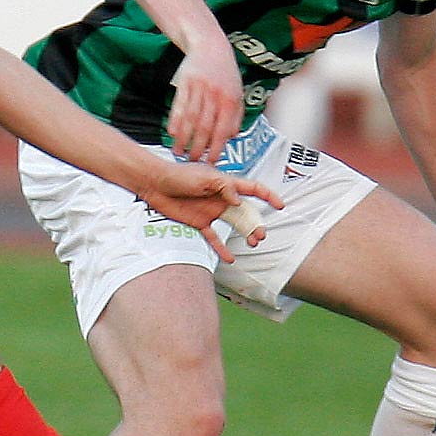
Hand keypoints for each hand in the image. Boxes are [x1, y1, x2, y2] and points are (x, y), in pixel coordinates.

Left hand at [140, 163, 283, 264]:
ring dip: (245, 234)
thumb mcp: (204, 177)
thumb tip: (239, 201)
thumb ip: (224, 188)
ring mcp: (211, 211)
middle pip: (246, 212)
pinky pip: (213, 237)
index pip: (252, 189)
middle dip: (256, 223)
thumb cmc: (179, 175)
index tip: (280, 205)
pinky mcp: (199, 222)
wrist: (155, 183)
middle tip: (260, 235)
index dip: (268, 196)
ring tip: (253, 244)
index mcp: (226, 184)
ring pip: (234, 225)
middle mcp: (222, 198)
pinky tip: (230, 259)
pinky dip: (221, 248)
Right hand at [167, 43, 244, 164]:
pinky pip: (179, 105)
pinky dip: (175, 121)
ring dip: (183, 138)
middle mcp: (215, 95)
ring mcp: (199, 88)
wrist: (211, 47)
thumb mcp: (238, 93)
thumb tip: (230, 138)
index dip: (216, 148)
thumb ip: (236, 117)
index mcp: (230, 100)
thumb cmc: (225, 73)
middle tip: (192, 162)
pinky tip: (172, 133)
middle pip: (204, 127)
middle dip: (198, 147)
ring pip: (190, 118)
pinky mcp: (185, 82)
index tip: (211, 162)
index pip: (223, 130)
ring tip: (178, 152)